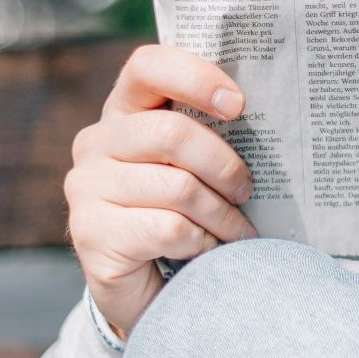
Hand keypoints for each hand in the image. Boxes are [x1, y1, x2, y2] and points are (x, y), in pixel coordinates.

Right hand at [66, 45, 257, 337]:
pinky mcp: (91, 234)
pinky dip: (202, 242)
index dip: (196, 77)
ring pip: (178, 187)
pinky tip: (206, 251)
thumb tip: (272, 111)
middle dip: (224, 165)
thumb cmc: (186, 214)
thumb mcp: (196, 166)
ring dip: (222, 215)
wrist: (152, 292)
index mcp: (124, 111)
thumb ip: (211, 132)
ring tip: (236, 231)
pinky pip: (169, 228)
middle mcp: (96, 142)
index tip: (239, 105)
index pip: (148, 65)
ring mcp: (86, 188)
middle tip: (247, 189)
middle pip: (173, 132)